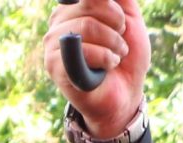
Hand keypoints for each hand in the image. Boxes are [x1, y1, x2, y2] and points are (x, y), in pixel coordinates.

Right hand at [38, 0, 147, 139]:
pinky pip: (82, 50)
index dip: (113, 8)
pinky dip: (104, 57)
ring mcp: (53, 44)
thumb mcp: (130, 17)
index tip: (120, 24)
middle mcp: (58, 22)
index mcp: (74, 8)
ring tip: (116, 56)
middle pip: (90, 4)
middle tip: (120, 43)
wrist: (125, 93)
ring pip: (87, 26)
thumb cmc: (126, 55)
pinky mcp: (54, 65)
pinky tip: (107, 66)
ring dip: (113, 43)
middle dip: (116, 25)